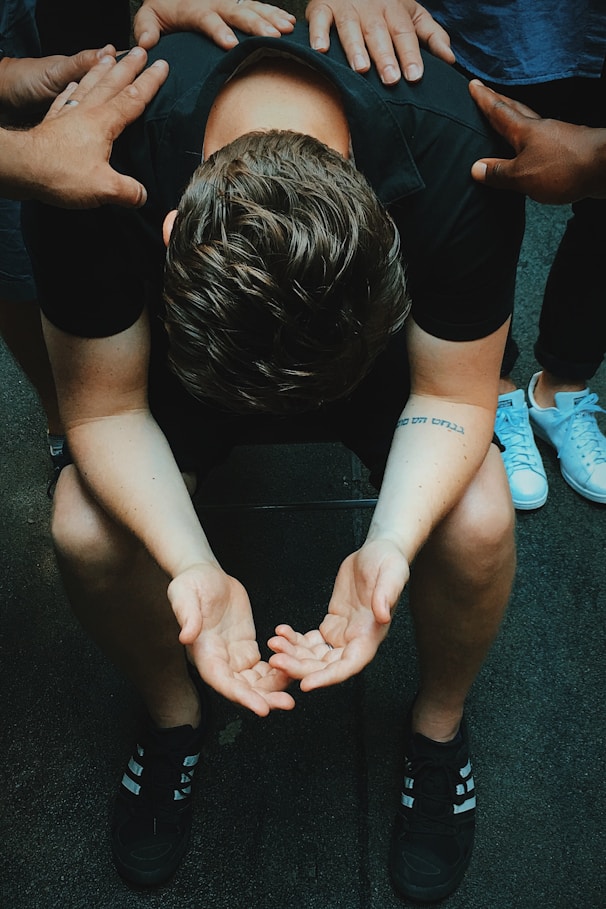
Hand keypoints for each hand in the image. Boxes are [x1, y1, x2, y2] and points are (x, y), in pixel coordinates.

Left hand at [10, 47, 168, 207]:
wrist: (22, 167)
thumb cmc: (61, 173)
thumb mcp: (104, 188)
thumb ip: (128, 191)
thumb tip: (142, 195)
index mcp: (103, 122)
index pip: (133, 98)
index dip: (150, 82)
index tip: (162, 66)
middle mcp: (86, 112)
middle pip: (112, 83)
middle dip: (129, 67)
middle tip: (140, 51)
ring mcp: (68, 114)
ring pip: (89, 85)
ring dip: (102, 70)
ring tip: (110, 57)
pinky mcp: (52, 123)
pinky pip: (65, 99)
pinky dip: (72, 89)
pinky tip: (73, 85)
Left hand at [134, 0, 295, 49]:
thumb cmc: (163, 7)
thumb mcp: (148, 16)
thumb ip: (145, 28)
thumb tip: (146, 43)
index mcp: (194, 8)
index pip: (207, 18)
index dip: (218, 30)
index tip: (230, 44)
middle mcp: (214, 2)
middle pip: (237, 12)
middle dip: (255, 24)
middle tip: (271, 37)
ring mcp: (228, 1)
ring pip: (252, 7)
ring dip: (271, 18)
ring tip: (286, 30)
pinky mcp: (238, 2)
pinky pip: (258, 5)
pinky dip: (274, 12)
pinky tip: (289, 22)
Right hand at [168, 563, 294, 715]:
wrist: (205, 574)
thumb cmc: (191, 583)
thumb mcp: (185, 595)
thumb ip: (187, 616)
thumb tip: (185, 636)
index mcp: (203, 652)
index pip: (222, 681)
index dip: (242, 696)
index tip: (261, 708)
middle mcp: (219, 660)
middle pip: (242, 688)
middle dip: (264, 698)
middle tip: (287, 703)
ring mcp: (233, 655)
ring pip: (255, 682)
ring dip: (273, 689)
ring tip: (293, 693)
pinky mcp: (246, 647)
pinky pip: (263, 667)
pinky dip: (277, 672)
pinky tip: (293, 671)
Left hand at [268, 539, 409, 689]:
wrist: (377, 552)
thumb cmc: (389, 562)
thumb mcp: (391, 575)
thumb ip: (387, 596)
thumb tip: (383, 615)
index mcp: (371, 636)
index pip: (349, 665)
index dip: (327, 678)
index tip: (306, 684)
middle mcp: (356, 641)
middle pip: (326, 666)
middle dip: (300, 667)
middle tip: (276, 661)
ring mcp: (342, 635)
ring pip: (314, 657)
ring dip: (293, 655)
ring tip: (273, 643)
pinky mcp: (332, 624)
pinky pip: (310, 642)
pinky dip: (294, 640)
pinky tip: (281, 632)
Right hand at [305, 0, 453, 84]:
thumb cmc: (384, 6)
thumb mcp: (412, 14)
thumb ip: (431, 35)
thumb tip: (450, 59)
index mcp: (395, 11)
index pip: (405, 34)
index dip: (411, 55)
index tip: (415, 76)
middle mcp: (371, 9)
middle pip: (380, 33)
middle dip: (385, 56)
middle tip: (391, 79)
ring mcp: (346, 7)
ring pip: (351, 27)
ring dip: (355, 47)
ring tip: (361, 68)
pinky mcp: (322, 7)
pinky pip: (319, 19)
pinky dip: (318, 33)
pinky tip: (321, 50)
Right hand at [469, 79, 605, 203]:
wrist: (604, 167)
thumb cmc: (563, 168)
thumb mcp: (522, 176)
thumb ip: (499, 173)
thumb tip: (477, 168)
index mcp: (524, 131)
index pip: (499, 111)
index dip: (485, 99)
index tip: (474, 85)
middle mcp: (540, 128)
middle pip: (516, 110)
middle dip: (499, 101)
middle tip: (488, 93)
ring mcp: (557, 136)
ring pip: (531, 123)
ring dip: (517, 118)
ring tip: (507, 119)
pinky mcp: (569, 148)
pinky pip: (544, 140)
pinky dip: (533, 139)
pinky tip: (533, 147)